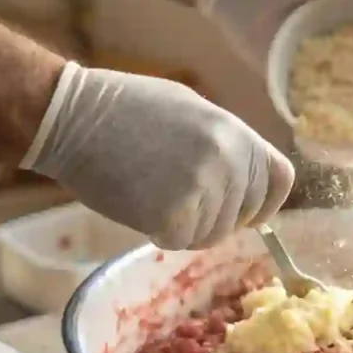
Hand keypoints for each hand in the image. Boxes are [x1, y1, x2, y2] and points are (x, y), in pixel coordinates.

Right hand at [21, 62, 294, 249]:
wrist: (72, 116)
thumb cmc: (127, 111)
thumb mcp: (194, 112)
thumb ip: (227, 147)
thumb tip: (248, 184)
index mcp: (237, 133)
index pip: (280, 181)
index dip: (264, 203)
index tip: (245, 212)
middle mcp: (228, 161)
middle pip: (242, 216)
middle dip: (215, 217)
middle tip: (176, 198)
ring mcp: (202, 189)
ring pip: (211, 234)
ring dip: (185, 226)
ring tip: (152, 192)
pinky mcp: (172, 215)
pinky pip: (180, 241)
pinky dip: (160, 233)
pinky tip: (138, 204)